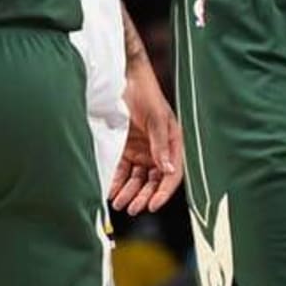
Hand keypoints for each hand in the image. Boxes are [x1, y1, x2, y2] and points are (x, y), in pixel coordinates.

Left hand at [111, 58, 184, 214]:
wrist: (121, 78)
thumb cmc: (145, 92)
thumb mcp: (156, 118)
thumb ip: (161, 144)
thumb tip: (168, 170)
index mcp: (173, 141)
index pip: (173, 172)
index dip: (164, 190)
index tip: (154, 205)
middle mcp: (158, 149)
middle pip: (154, 179)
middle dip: (145, 195)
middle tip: (134, 208)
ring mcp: (141, 150)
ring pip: (137, 179)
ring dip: (130, 192)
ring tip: (120, 203)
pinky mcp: (124, 149)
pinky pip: (122, 171)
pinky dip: (117, 182)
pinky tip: (111, 191)